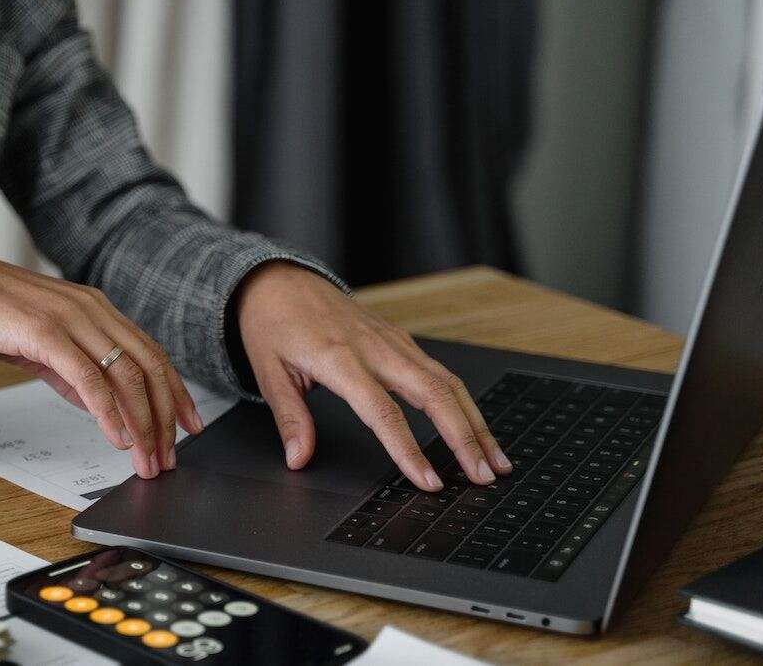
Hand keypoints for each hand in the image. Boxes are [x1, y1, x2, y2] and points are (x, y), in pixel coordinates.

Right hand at [0, 253, 202, 478]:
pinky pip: (89, 378)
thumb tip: (104, 409)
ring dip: (142, 422)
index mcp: (100, 311)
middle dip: (165, 416)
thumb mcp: (49, 346)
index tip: (190, 425)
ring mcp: (73, 320)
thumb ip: (78, 373)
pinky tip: (116, 437)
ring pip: (125, 375)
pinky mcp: (47, 333)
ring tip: (145, 457)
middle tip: (169, 455)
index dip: (177, 392)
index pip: (153, 354)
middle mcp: (94, 311)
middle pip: (149, 367)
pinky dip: (108, 412)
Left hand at [235, 262, 511, 490]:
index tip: (428, 481)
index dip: (408, 450)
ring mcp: (393, 341)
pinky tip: (475, 426)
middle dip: (464, 438)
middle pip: (434, 395)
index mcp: (339, 358)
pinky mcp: (401, 339)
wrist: (280, 280)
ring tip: (495, 460)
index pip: (383, 413)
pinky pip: (440, 372)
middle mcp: (375, 348)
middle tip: (483, 476)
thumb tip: (298, 458)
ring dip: (476, 423)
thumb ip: (289, 418)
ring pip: (447, 383)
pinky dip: (464, 403)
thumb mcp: (268, 371)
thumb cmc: (272, 323)